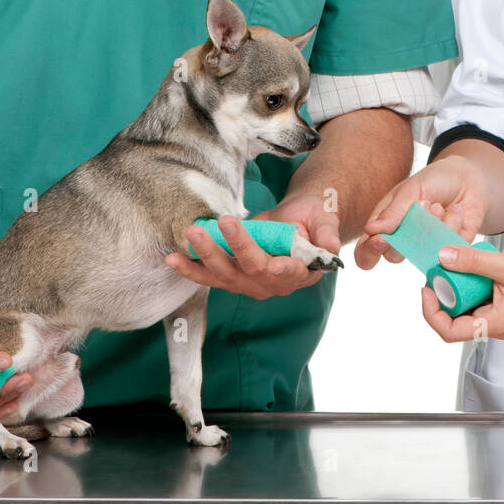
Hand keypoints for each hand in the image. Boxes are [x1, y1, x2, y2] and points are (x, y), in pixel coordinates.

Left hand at [163, 194, 341, 299]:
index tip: (273, 264)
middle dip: (236, 248)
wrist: (293, 220)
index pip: (291, 273)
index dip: (282, 270)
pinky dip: (190, 268)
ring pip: (226, 275)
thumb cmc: (309, 219)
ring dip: (206, 257)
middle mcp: (273, 284)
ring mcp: (249, 284)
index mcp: (302, 273)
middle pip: (252, 270)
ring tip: (192, 234)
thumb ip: (327, 232)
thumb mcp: (323, 219)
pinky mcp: (230, 277)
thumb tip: (331, 247)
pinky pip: (208, 276)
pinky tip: (173, 258)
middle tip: (223, 224)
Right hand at [354, 155, 489, 270]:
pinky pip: (449, 248)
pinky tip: (455, 210)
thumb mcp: (411, 189)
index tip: (381, 239)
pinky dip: (453, 224)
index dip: (369, 252)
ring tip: (439, 205)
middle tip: (423, 205)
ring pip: (422, 253)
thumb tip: (371, 231)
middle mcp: (403, 241)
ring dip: (432, 225)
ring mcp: (426, 247)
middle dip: (407, 232)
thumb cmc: (433, 180)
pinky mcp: (450, 249)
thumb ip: (393, 211)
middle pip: (393, 256)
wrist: (467, 177)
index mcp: (385, 226)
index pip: (366, 252)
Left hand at [416, 245, 503, 341]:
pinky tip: (474, 265)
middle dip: (442, 296)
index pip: (450, 331)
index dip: (431, 312)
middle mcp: (497, 325)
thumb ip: (472, 261)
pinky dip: (473, 284)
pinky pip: (482, 299)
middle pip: (456, 320)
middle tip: (437, 270)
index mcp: (495, 324)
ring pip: (469, 308)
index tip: (426, 287)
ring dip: (458, 288)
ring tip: (453, 264)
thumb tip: (442, 257)